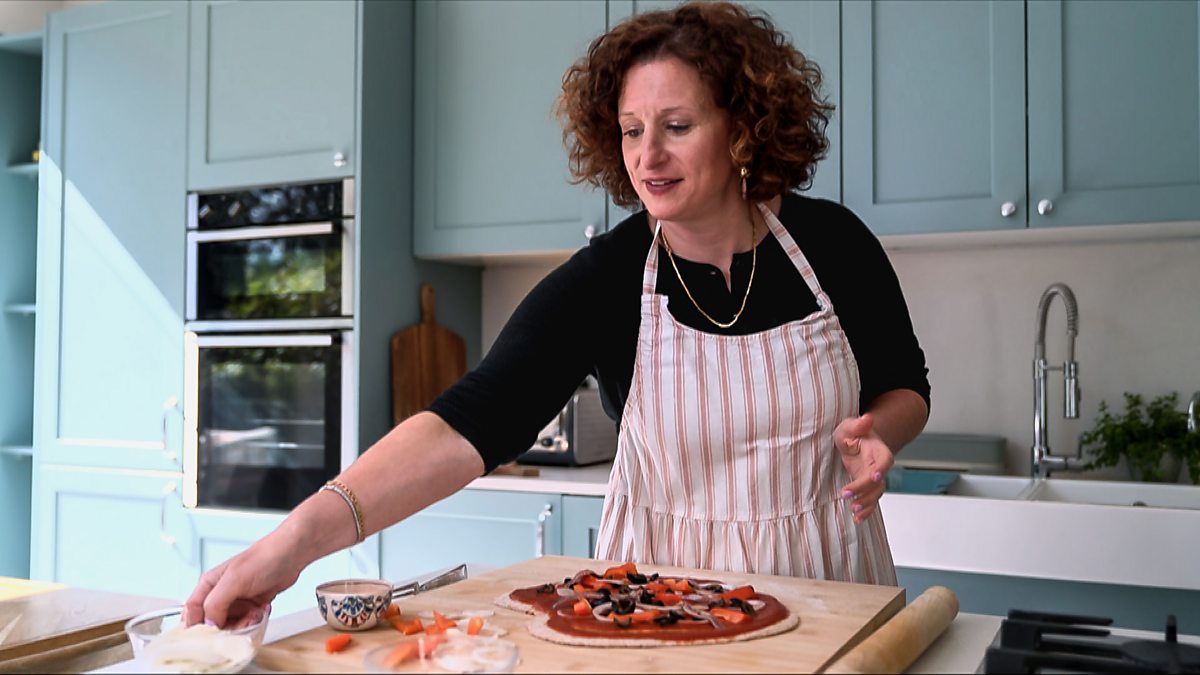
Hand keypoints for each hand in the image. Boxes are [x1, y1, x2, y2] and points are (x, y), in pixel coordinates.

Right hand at [184, 536, 301, 627]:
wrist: (292, 555)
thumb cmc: (263, 558)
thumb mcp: (234, 580)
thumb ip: (216, 603)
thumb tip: (208, 626)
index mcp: (209, 585)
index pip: (192, 612)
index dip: (196, 627)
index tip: (207, 638)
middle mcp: (220, 594)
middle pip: (212, 623)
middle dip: (226, 627)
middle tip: (240, 623)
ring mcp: (237, 601)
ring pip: (230, 626)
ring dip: (243, 625)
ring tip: (253, 614)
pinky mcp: (251, 606)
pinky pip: (247, 623)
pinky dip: (254, 621)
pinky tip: (261, 611)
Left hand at [833, 412, 894, 524]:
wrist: (855, 442)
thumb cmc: (852, 433)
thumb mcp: (849, 426)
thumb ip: (857, 425)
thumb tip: (867, 418)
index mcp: (879, 451)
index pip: (885, 461)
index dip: (881, 469)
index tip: (874, 475)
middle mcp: (879, 467)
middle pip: (878, 482)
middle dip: (865, 491)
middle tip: (848, 497)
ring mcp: (873, 479)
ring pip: (875, 494)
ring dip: (866, 504)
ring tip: (854, 512)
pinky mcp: (866, 488)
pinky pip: (869, 501)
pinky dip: (865, 511)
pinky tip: (856, 519)